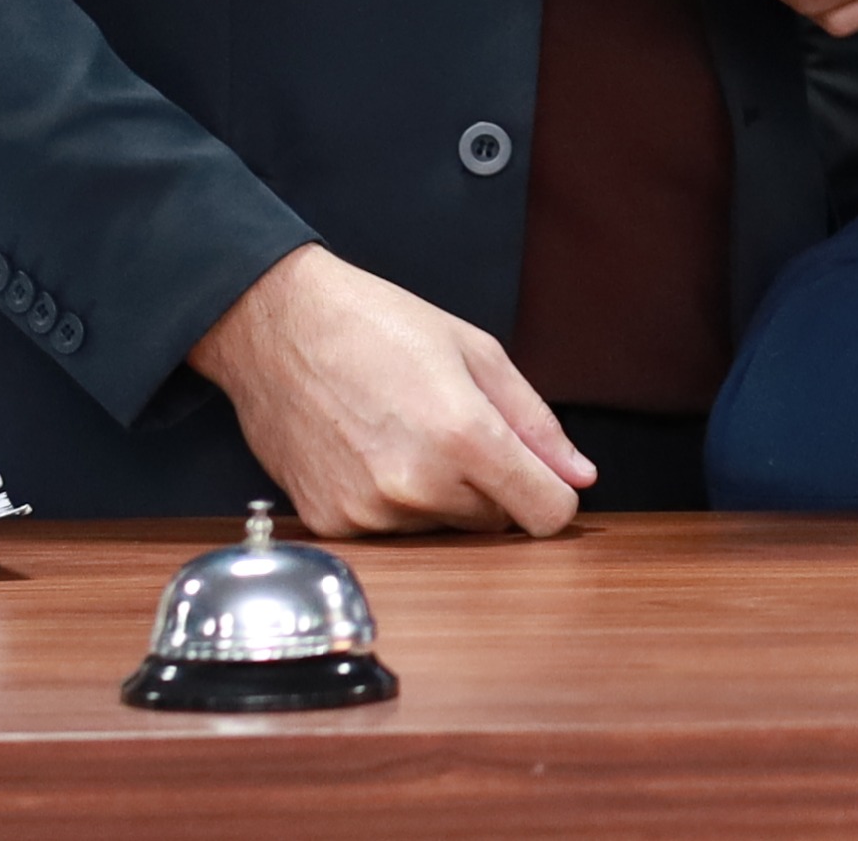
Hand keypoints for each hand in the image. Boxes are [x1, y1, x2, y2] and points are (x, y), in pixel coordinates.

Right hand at [188, 244, 595, 537]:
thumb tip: (579, 476)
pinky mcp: (333, 523)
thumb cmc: (377, 326)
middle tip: (452, 426)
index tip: (539, 476)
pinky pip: (393, 531)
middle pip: (496, 522)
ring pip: (444, 528)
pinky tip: (369, 450)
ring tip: (403, 430)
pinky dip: (393, 501)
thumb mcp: (476, 352)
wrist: (278, 327)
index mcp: (464, 436)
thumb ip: (535, 422)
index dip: (553, 495)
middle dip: (491, 484)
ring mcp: (370, 511)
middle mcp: (418, 485)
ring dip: (440, 494)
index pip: (546, 514)